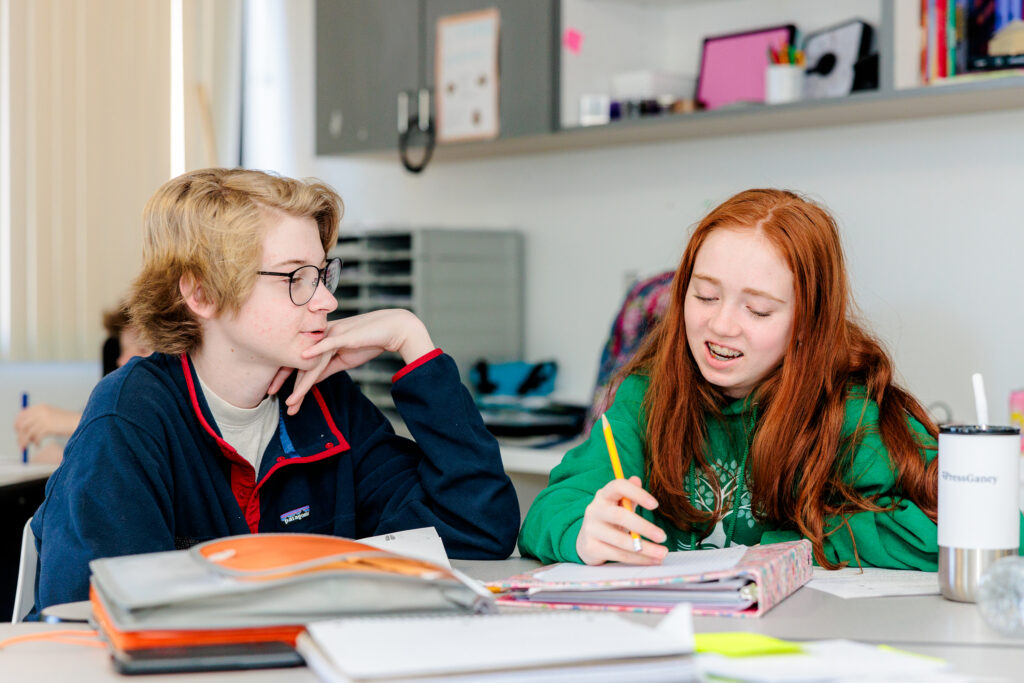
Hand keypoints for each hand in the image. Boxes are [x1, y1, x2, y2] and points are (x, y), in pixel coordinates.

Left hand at [14, 404, 81, 448]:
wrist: (81, 423)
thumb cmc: (67, 422)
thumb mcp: (51, 417)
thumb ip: (38, 420)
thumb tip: (23, 430)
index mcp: (41, 407)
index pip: (22, 414)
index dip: (17, 424)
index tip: (18, 432)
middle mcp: (41, 411)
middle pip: (22, 423)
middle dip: (19, 435)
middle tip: (21, 443)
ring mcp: (44, 419)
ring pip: (27, 432)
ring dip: (25, 441)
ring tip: (27, 447)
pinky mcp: (48, 427)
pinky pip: (35, 437)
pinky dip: (35, 442)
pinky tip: (39, 445)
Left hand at [269, 309, 433, 415]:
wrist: (393, 328)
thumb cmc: (371, 341)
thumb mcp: (345, 359)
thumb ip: (327, 368)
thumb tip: (311, 381)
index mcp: (321, 340)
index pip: (298, 358)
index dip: (285, 374)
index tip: (273, 389)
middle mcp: (322, 335)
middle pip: (298, 359)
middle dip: (283, 379)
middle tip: (269, 394)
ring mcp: (332, 334)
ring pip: (311, 361)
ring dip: (301, 383)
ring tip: (291, 401)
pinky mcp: (344, 335)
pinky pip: (326, 344)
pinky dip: (314, 351)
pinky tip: (303, 360)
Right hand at [576, 476, 668, 565]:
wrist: (586, 541)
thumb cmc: (609, 521)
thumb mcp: (619, 505)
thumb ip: (630, 495)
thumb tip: (637, 479)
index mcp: (604, 495)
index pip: (618, 486)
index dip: (637, 493)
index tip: (655, 505)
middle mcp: (594, 510)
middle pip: (619, 516)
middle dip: (643, 527)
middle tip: (663, 536)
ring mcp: (591, 529)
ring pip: (620, 540)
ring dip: (644, 548)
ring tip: (662, 553)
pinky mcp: (591, 548)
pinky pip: (617, 554)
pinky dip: (637, 559)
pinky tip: (651, 560)